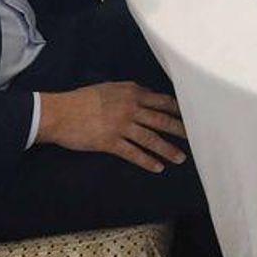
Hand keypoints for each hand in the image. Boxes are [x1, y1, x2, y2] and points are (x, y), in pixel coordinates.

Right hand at [36, 81, 186, 172]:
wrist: (59, 113)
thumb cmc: (83, 99)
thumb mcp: (109, 88)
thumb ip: (130, 92)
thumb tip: (146, 95)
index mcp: (132, 93)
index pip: (162, 101)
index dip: (178, 110)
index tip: (193, 116)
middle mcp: (130, 108)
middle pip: (162, 120)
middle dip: (181, 129)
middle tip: (197, 138)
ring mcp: (121, 126)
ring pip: (151, 139)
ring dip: (168, 149)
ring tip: (181, 158)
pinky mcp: (110, 142)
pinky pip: (133, 153)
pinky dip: (147, 161)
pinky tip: (158, 167)